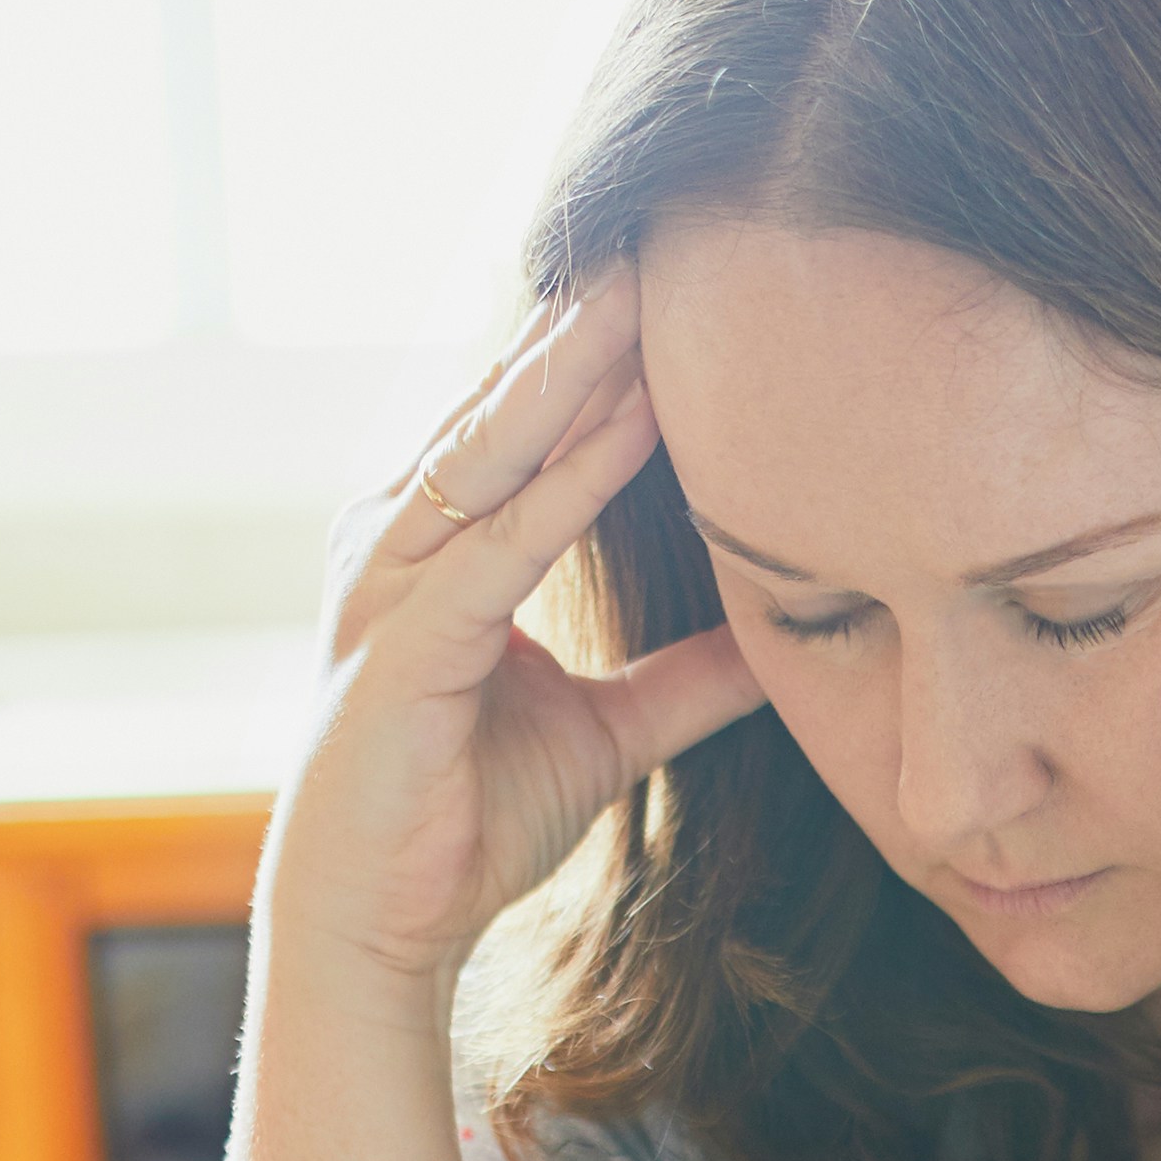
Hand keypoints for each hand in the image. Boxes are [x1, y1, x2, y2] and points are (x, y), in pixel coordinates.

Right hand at [260, 265, 772, 994]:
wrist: (379, 928)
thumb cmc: (465, 822)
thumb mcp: (606, 733)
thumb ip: (686, 683)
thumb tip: (781, 646)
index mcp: (436, 546)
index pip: (523, 423)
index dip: (596, 352)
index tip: (679, 278)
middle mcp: (398, 543)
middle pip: (505, 407)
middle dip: (585, 323)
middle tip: (666, 231)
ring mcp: (389, 587)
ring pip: (497, 451)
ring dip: (576, 369)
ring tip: (650, 289)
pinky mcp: (402, 649)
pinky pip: (501, 545)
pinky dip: (570, 481)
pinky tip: (634, 422)